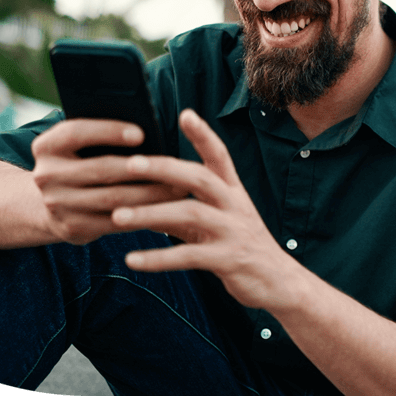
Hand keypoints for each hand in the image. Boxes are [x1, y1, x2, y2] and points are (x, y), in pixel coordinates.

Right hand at [31, 119, 188, 244]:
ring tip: (178, 188)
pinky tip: (165, 209)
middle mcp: (46, 176)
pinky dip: (142, 214)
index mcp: (46, 146)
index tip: (141, 133)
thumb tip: (147, 132)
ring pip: (112, 199)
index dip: (108, 131)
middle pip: (101, 169)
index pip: (76, 133)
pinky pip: (114, 222)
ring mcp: (57, 205)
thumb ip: (101, 137)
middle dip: (142, 168)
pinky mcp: (72, 228)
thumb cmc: (79, 163)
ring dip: (150, 194)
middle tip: (175, 166)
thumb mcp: (78, 146)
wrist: (49, 204)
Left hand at [110, 109, 305, 310]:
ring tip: (117, 217)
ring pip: (189, 214)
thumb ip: (187, 205)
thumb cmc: (241, 246)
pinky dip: (158, 258)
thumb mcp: (219, 219)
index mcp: (233, 191)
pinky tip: (132, 259)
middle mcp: (235, 205)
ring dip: (150, 214)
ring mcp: (233, 232)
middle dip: (164, 168)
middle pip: (199, 178)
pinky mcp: (228, 260)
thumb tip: (147, 193)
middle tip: (129, 164)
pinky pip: (188, 256)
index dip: (204, 134)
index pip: (219, 155)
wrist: (278, 281)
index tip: (185, 114)